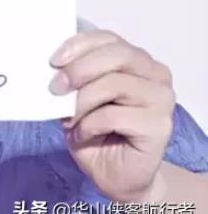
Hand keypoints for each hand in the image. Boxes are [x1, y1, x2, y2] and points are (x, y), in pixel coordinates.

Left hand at [49, 30, 175, 202]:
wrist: (115, 175)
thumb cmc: (95, 132)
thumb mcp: (75, 99)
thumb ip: (72, 78)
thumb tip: (52, 66)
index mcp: (135, 60)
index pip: (109, 38)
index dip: (79, 45)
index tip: (54, 61)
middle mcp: (155, 74)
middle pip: (117, 55)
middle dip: (79, 70)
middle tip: (55, 88)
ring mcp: (161, 98)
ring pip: (114, 84)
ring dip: (82, 102)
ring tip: (69, 119)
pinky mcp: (160, 125)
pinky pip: (115, 115)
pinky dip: (89, 125)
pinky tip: (83, 135)